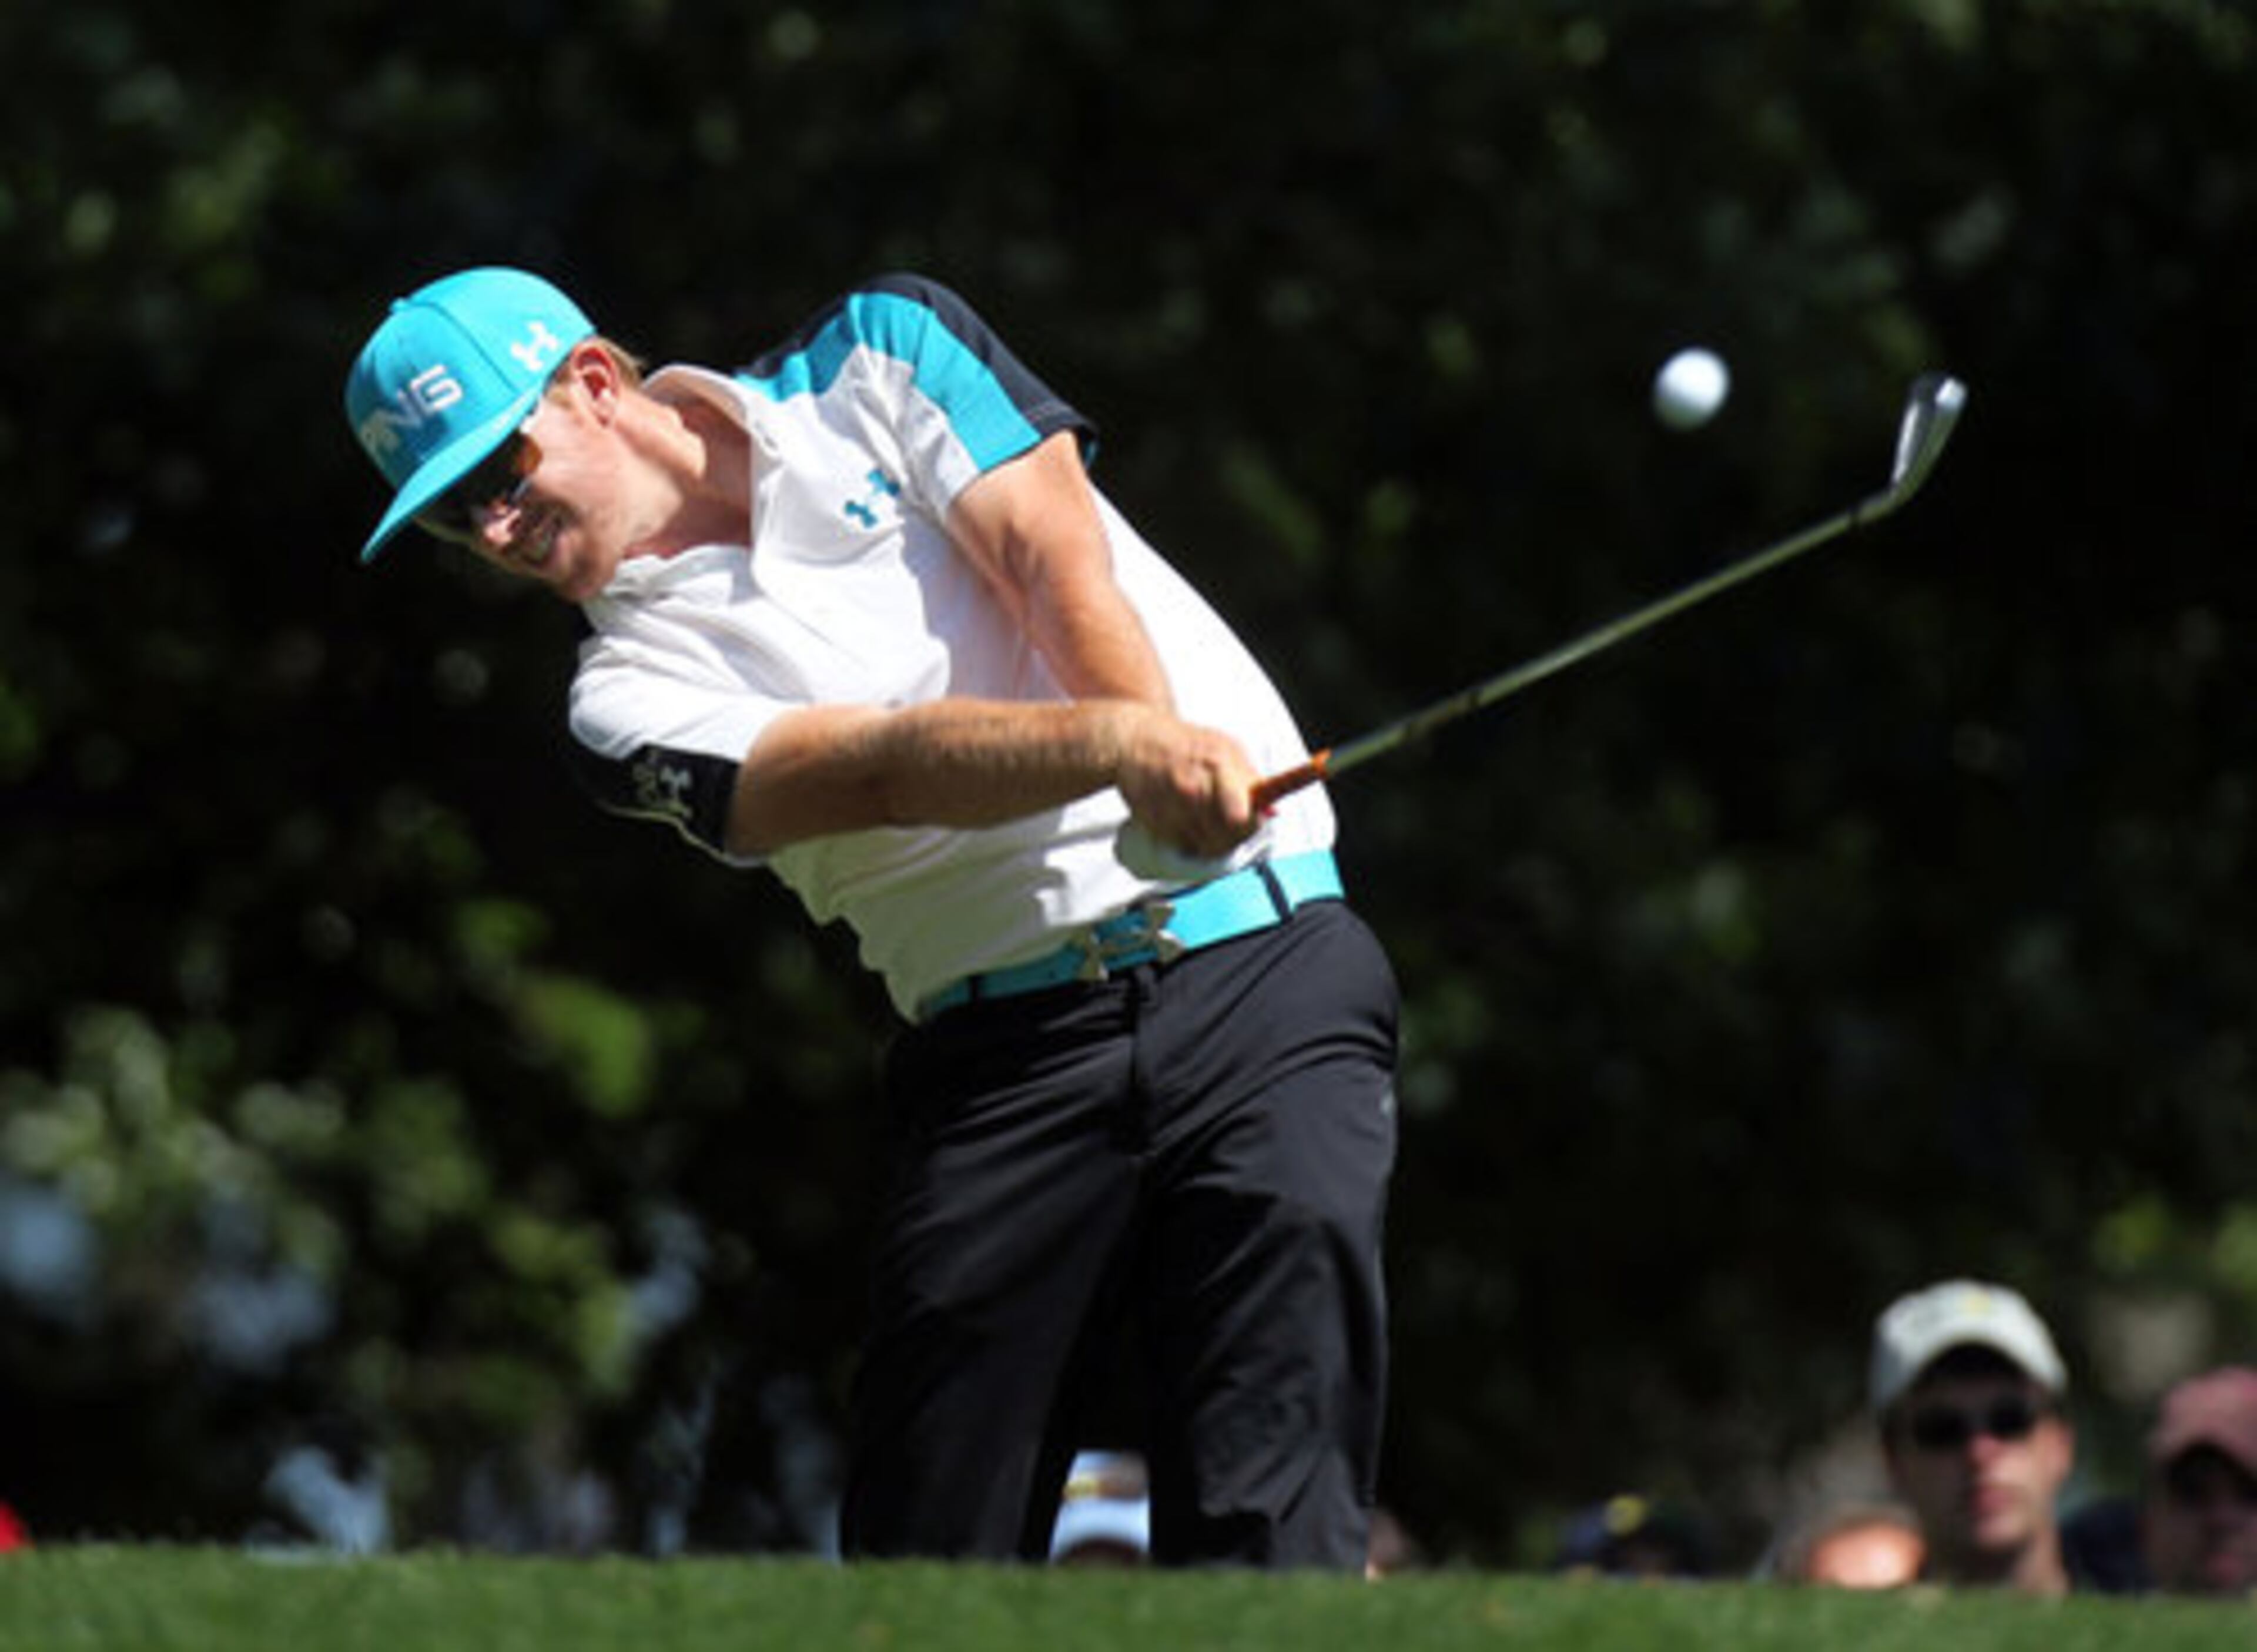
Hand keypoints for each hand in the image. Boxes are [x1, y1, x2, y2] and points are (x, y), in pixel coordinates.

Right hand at [1109, 707, 1260, 860]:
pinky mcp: (1152, 821)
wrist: (1134, 740)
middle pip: (1224, 837)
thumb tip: (1270, 811)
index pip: (1240, 816)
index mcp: (1216, 765)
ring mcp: (1169, 806)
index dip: (1249, 826)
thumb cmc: (1183, 744)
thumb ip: (1250, 779)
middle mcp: (1191, 787)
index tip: (1250, 823)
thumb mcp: (1225, 748)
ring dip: (1210, 841)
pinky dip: (1187, 839)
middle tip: (1231, 826)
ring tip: (1207, 821)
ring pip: (1204, 847)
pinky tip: (1185, 819)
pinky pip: (1181, 845)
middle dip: (1232, 837)